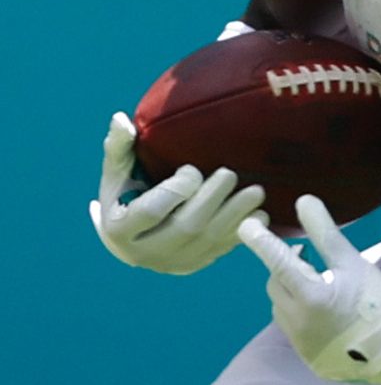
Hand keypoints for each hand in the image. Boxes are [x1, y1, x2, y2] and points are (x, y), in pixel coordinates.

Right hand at [91, 111, 267, 274]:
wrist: (130, 237)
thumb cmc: (122, 195)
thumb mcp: (116, 171)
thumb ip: (119, 146)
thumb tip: (121, 119)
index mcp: (120, 229)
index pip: (151, 211)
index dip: (175, 189)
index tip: (191, 169)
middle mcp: (145, 253)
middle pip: (186, 228)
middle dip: (212, 200)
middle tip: (231, 174)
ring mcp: (171, 264)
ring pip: (208, 242)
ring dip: (235, 216)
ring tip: (256, 193)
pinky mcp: (192, 266)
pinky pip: (220, 251)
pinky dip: (241, 232)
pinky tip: (260, 215)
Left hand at [238, 194, 380, 384]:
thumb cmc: (379, 300)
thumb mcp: (352, 263)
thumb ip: (325, 234)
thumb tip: (303, 201)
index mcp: (311, 297)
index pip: (277, 261)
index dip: (260, 241)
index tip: (246, 225)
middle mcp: (299, 322)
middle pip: (276, 285)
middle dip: (285, 269)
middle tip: (308, 260)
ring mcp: (301, 344)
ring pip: (281, 308)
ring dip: (290, 293)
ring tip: (319, 288)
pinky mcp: (307, 357)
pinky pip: (292, 329)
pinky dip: (299, 315)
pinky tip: (323, 314)